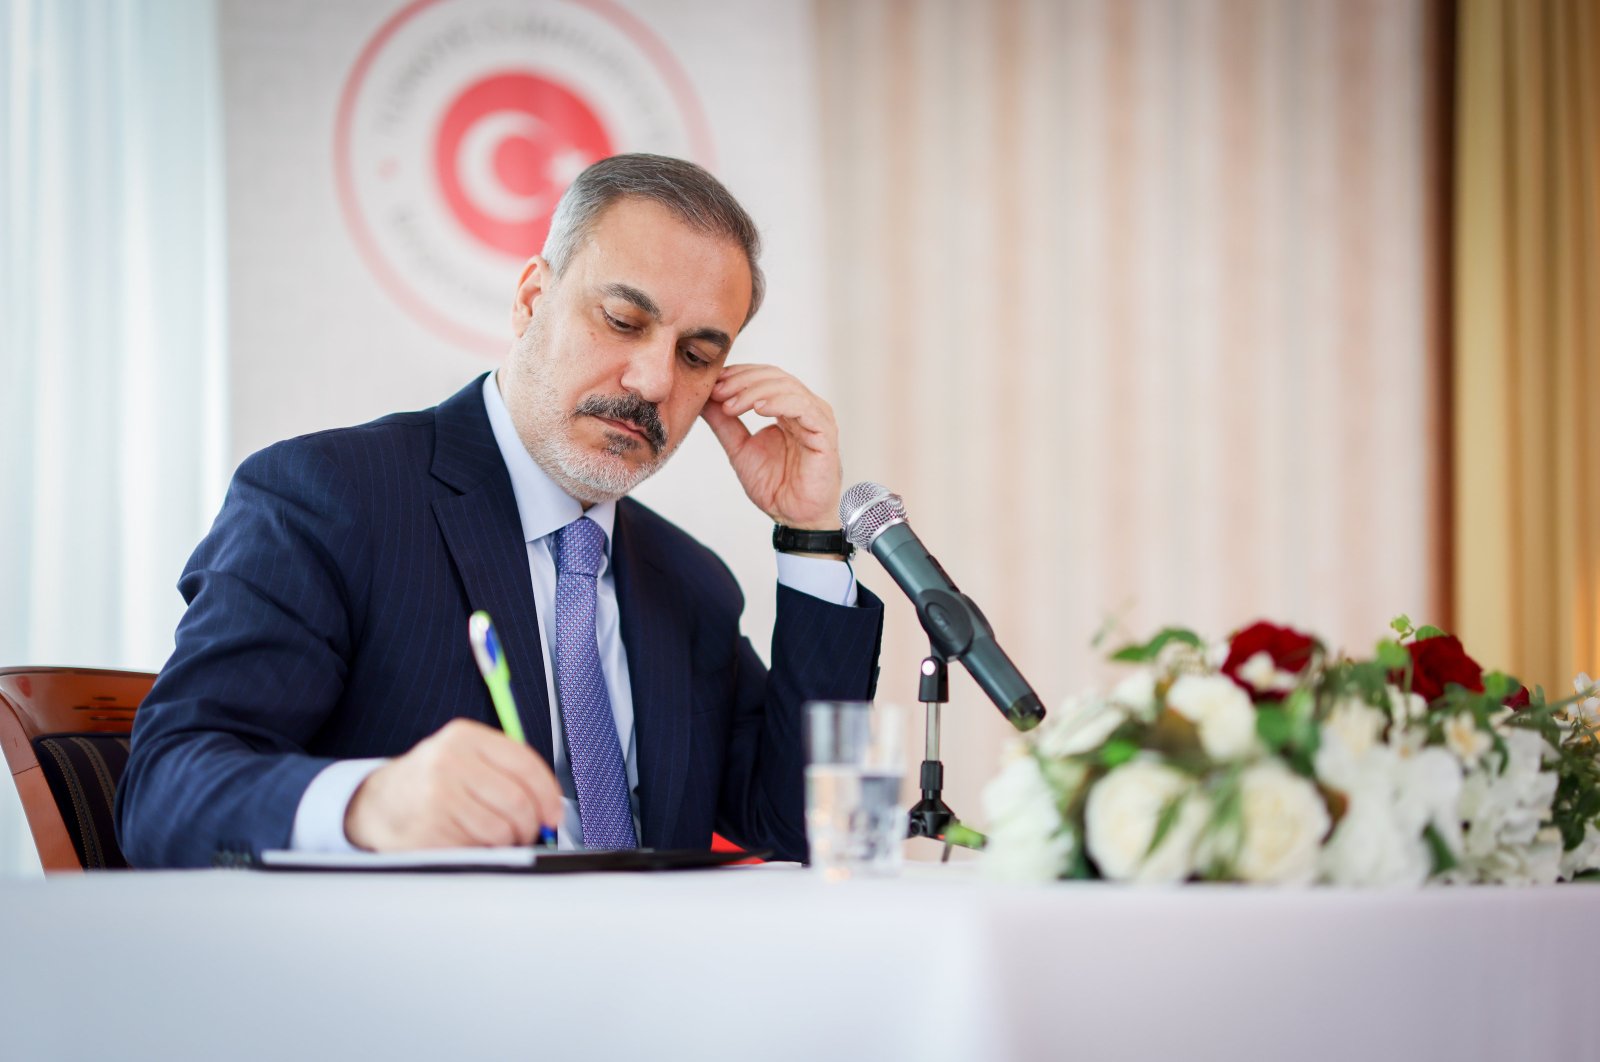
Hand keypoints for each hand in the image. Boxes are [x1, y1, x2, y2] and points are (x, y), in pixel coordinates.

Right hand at [344, 718, 562, 849]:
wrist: (380, 800)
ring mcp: (435, 797)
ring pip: (499, 830)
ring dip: (508, 842)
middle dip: (530, 824)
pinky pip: (475, 850)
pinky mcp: (426, 830)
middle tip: (528, 832)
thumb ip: (507, 770)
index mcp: (465, 737)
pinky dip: (482, 852)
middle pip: (516, 801)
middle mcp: (449, 762)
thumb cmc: (435, 779)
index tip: (553, 813)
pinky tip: (470, 840)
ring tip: (498, 837)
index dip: (548, 794)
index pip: (524, 764)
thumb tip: (552, 807)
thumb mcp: (466, 755)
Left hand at [701, 364, 842, 530]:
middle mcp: (804, 408)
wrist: (793, 516)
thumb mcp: (740, 449)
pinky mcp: (824, 432)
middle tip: (717, 392)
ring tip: (731, 405)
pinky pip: (802, 407)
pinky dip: (778, 402)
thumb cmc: (774, 485)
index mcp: (787, 408)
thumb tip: (703, 399)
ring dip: (754, 391)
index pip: (763, 377)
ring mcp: (816, 418)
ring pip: (787, 387)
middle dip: (742, 381)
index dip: (737, 376)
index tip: (712, 385)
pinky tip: (757, 408)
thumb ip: (724, 424)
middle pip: (774, 376)